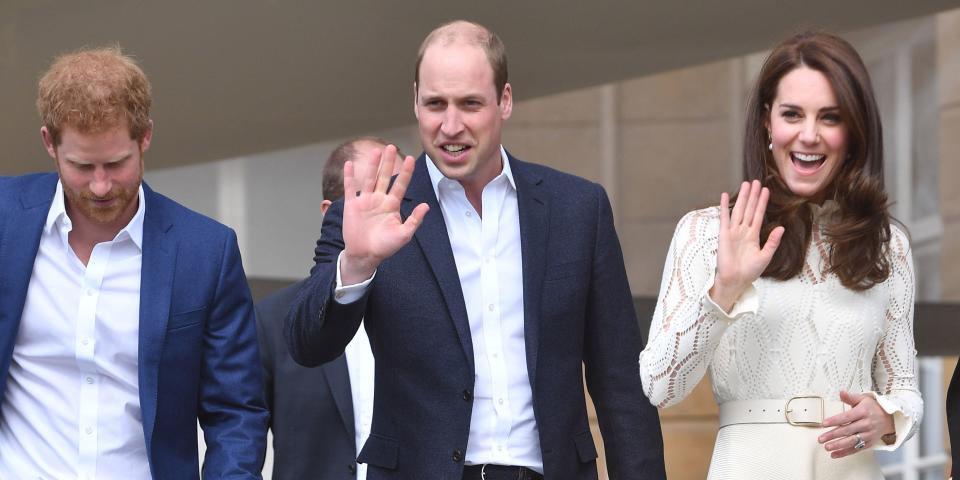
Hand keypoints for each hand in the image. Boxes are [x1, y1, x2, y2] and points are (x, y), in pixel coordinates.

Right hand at [340, 145, 428, 284]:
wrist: (365, 255)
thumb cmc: (385, 247)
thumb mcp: (404, 235)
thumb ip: (414, 220)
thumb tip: (426, 205)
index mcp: (392, 205)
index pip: (401, 185)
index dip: (406, 172)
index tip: (411, 159)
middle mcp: (379, 200)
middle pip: (385, 177)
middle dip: (388, 162)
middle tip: (391, 147)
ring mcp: (365, 201)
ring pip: (369, 179)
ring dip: (372, 166)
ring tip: (376, 151)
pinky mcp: (352, 205)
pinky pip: (350, 188)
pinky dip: (349, 176)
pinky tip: (349, 164)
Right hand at [709, 180, 783, 311]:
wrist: (735, 280)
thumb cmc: (750, 271)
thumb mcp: (765, 256)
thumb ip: (773, 241)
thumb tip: (781, 227)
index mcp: (753, 236)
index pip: (758, 215)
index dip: (762, 203)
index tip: (765, 190)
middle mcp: (743, 231)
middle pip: (749, 209)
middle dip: (753, 195)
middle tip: (755, 181)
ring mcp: (733, 231)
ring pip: (739, 210)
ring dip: (743, 197)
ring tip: (746, 184)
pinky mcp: (724, 234)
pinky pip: (724, 218)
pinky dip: (725, 206)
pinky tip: (725, 196)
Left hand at [819, 391, 895, 457]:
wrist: (889, 419)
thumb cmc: (873, 408)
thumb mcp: (863, 399)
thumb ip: (850, 397)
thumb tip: (841, 393)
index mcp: (863, 412)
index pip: (846, 417)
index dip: (834, 420)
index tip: (824, 423)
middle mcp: (866, 424)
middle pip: (847, 430)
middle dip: (833, 435)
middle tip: (821, 438)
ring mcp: (868, 434)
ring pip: (851, 441)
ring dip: (838, 445)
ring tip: (827, 447)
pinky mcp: (869, 443)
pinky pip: (856, 449)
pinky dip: (845, 452)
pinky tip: (835, 454)